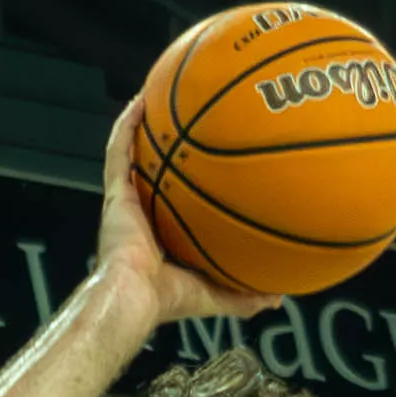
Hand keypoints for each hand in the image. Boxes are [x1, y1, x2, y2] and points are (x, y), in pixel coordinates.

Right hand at [92, 94, 242, 324]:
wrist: (135, 296)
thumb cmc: (168, 299)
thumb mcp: (217, 294)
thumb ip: (246, 295)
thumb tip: (279, 297)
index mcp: (163, 234)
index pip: (177, 201)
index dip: (190, 181)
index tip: (212, 161)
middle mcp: (144, 213)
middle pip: (157, 171)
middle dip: (169, 146)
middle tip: (189, 120)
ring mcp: (127, 201)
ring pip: (134, 155)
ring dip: (143, 127)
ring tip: (159, 97)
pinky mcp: (115, 194)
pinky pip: (118, 152)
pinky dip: (126, 127)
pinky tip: (141, 102)